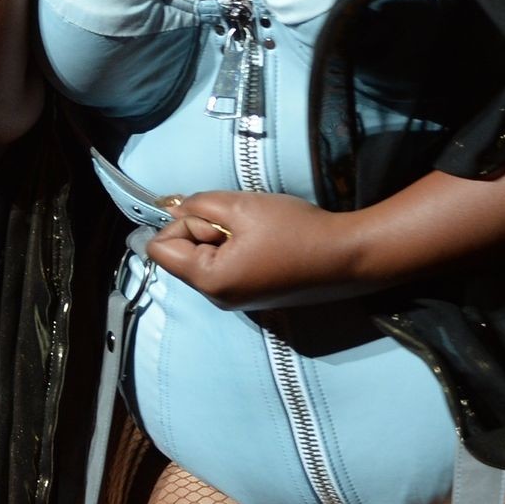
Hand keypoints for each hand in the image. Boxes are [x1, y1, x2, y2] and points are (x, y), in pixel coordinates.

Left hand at [145, 191, 367, 310]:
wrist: (344, 256)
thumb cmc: (294, 231)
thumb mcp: (241, 205)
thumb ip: (199, 204)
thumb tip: (175, 210)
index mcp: (209, 280)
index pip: (160, 249)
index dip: (181, 223)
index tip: (215, 215)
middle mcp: (216, 297)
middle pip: (182, 254)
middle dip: (204, 229)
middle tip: (241, 222)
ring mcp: (235, 299)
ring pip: (205, 257)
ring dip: (222, 236)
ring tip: (256, 231)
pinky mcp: (251, 294)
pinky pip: (225, 265)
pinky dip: (236, 247)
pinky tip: (264, 242)